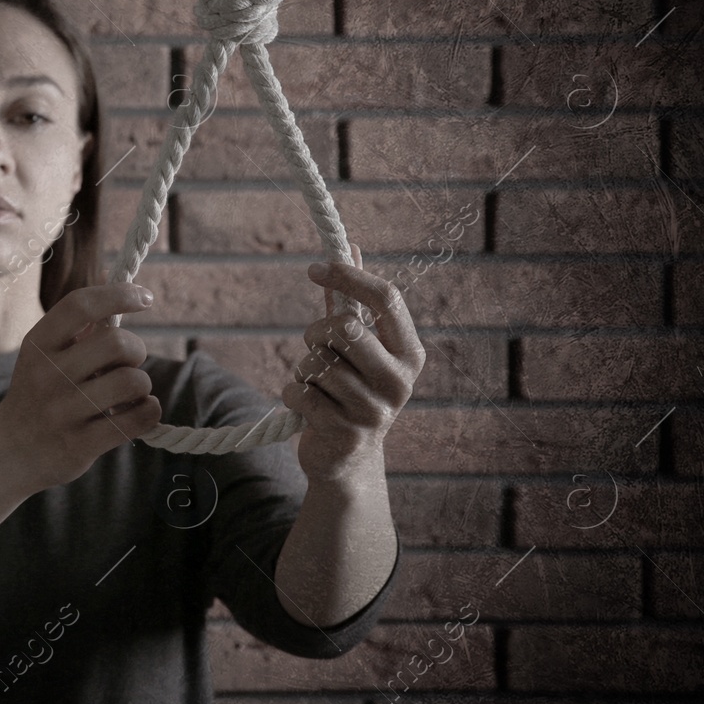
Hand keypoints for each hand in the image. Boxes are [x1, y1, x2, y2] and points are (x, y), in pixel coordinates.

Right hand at [0, 283, 162, 490]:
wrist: (10, 451)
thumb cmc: (39, 393)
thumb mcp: (42, 355)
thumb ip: (77, 331)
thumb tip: (126, 299)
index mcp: (38, 345)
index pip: (80, 305)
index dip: (119, 295)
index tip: (144, 297)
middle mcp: (48, 375)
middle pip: (117, 343)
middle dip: (136, 349)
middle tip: (129, 362)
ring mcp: (64, 412)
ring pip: (132, 382)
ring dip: (142, 384)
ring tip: (130, 392)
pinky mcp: (81, 444)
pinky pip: (138, 419)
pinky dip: (149, 411)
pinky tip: (138, 410)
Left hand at [283, 242, 423, 479]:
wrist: (346, 458)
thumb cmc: (350, 389)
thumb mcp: (358, 347)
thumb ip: (352, 300)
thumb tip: (350, 245)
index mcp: (410, 353)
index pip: (386, 298)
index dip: (348, 276)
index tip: (314, 269)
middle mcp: (401, 381)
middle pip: (344, 327)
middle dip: (316, 334)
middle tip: (317, 350)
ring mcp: (376, 410)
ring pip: (316, 362)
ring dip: (303, 370)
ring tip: (317, 388)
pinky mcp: (346, 433)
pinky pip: (299, 392)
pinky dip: (293, 394)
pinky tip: (308, 409)